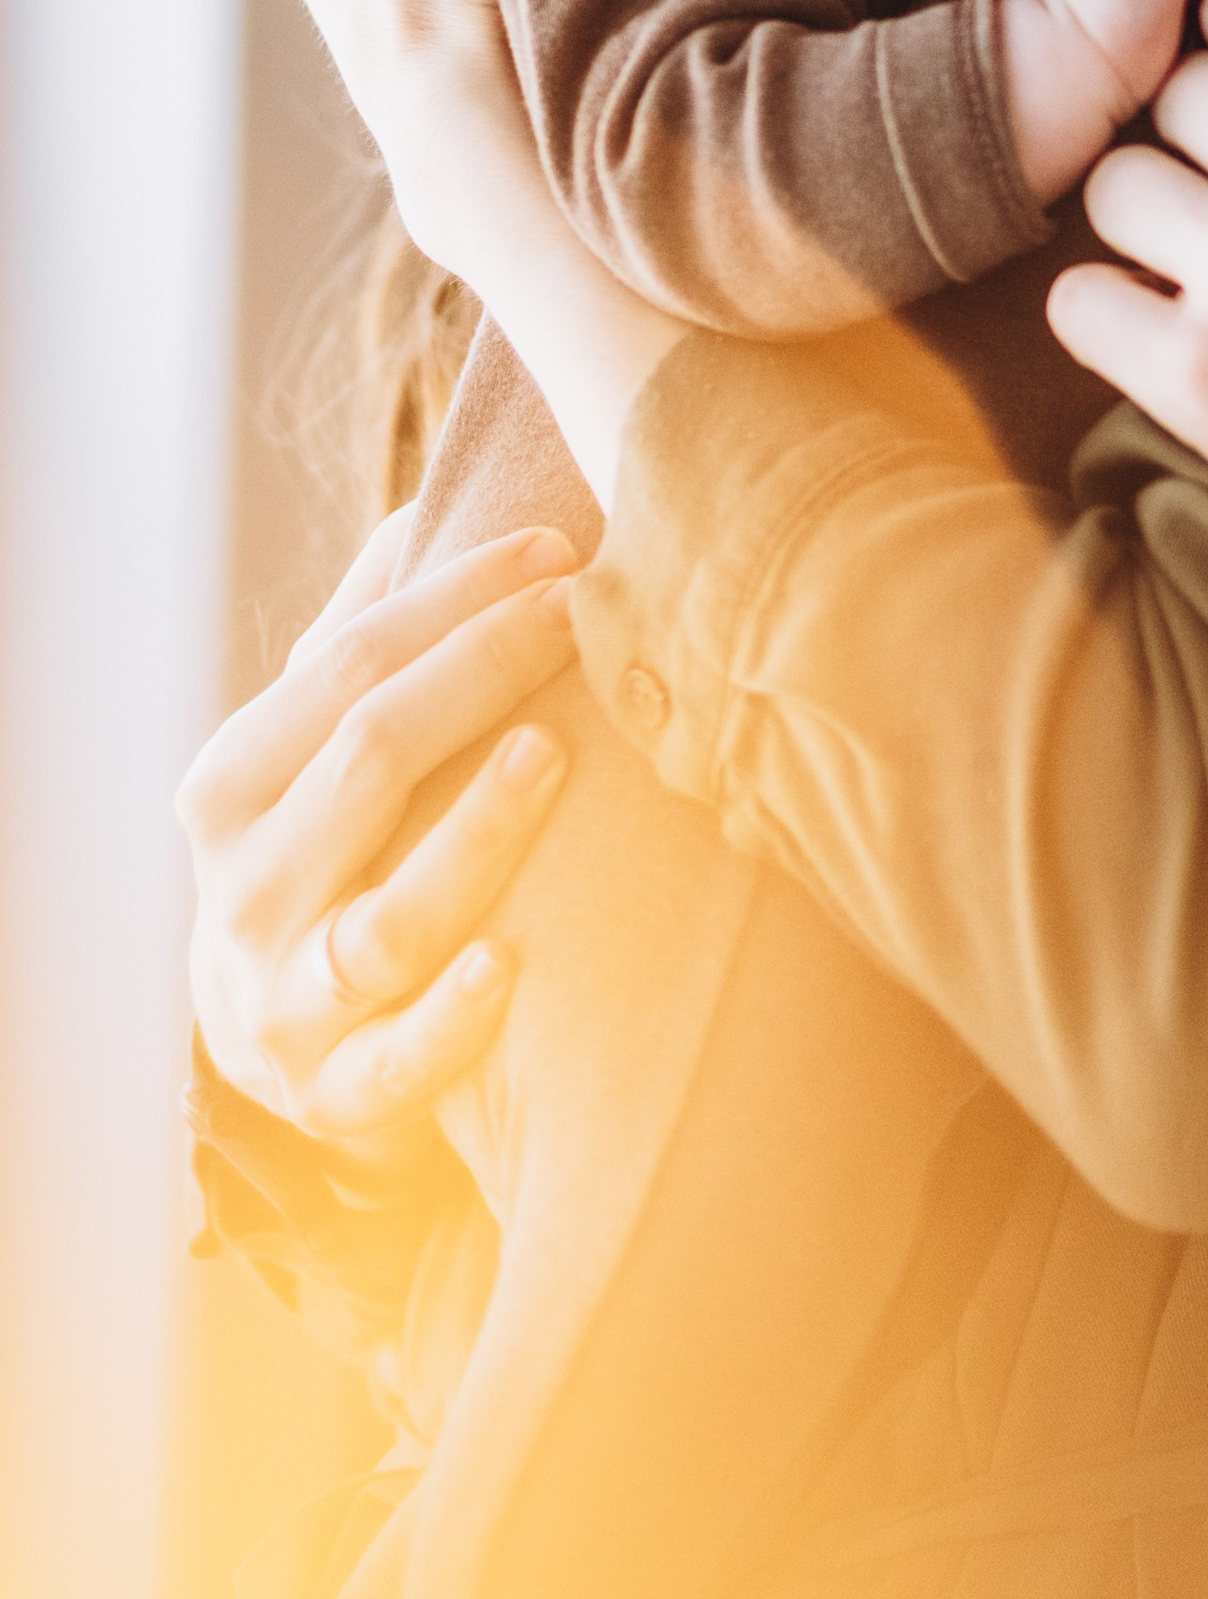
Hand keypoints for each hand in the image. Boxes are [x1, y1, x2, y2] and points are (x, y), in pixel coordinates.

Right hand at [180, 516, 582, 1171]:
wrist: (272, 1040)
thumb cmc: (326, 850)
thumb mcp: (310, 753)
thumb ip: (359, 642)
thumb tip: (432, 503)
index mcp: (231, 787)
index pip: (345, 667)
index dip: (455, 597)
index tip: (560, 549)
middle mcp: (246, 893)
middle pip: (368, 763)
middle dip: (484, 673)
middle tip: (586, 612)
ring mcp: (287, 1002)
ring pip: (384, 918)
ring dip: (474, 834)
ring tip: (555, 753)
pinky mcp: (338, 1095)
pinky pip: (398, 1063)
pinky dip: (452, 1016)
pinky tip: (512, 963)